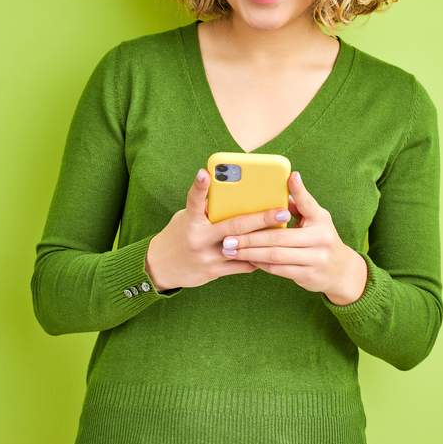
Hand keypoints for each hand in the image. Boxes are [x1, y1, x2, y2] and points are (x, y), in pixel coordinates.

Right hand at [144, 169, 291, 291]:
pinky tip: (269, 250)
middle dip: (261, 218)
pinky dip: (256, 257)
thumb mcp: (185, 218)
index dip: (200, 186)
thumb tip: (233, 195)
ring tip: (284, 233)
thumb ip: (205, 209)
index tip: (206, 172)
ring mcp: (207, 256)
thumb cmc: (178, 236)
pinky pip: (241, 264)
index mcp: (190, 220)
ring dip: (264, 240)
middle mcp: (199, 238)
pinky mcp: (213, 271)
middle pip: (234, 226)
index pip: (194, 200)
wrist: (158, 268)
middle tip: (282, 212)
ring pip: (242, 247)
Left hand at [222, 171, 367, 305]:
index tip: (290, 176)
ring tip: (232, 250)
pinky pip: (279, 270)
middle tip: (229, 236)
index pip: (308, 204)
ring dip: (251, 253)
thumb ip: (299, 205)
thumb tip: (280, 188)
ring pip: (276, 256)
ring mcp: (315, 260)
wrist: (341, 271)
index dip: (299, 190)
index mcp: (321, 221)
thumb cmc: (322, 238)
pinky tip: (246, 259)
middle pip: (279, 237)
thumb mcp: (317, 219)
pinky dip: (260, 264)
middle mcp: (320, 240)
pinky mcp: (309, 276)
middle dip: (251, 238)